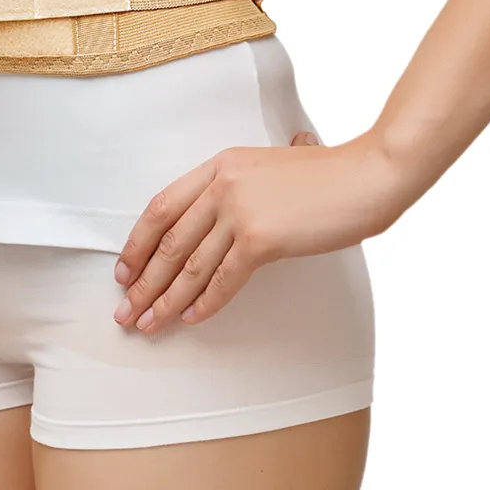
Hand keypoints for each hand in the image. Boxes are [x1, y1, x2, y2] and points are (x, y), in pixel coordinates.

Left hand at [111, 127, 401, 331]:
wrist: (365, 177)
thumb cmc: (327, 175)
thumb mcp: (272, 165)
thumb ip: (244, 181)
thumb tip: (228, 204)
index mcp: (219, 164)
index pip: (161, 207)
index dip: (137, 243)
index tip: (124, 271)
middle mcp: (222, 184)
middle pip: (168, 241)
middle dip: (143, 282)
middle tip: (125, 312)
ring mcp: (240, 210)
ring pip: (190, 265)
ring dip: (165, 301)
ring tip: (147, 325)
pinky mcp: (261, 238)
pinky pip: (224, 279)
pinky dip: (205, 303)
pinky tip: (190, 319)